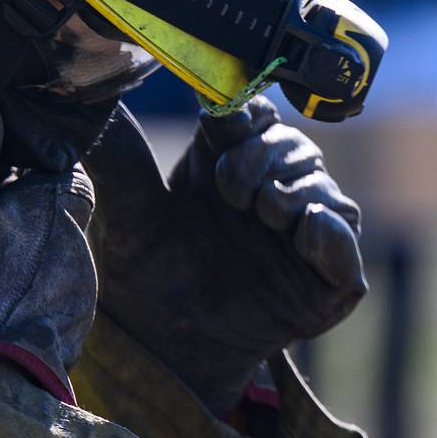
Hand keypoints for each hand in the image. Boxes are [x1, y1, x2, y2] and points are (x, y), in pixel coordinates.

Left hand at [85, 96, 365, 415]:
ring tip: (262, 212)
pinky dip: (332, 233)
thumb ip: (116, 151)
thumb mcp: (126, 205)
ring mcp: (302, 230)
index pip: (255, 111)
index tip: (222, 120)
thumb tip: (90, 98)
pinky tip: (306, 232)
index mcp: (227, 153)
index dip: (244, 111)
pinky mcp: (327, 277)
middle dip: (262, 156)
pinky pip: (346, 243)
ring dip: (295, 192)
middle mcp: (271, 183)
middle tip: (228, 187)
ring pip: (322, 188)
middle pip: (291, 144)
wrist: (160, 339)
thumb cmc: (144, 262)